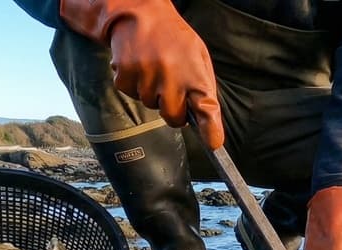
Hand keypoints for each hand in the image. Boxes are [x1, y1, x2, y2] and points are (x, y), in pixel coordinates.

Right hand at [60, 0, 224, 148]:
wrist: (139, 13)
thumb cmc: (173, 38)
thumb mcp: (197, 57)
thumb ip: (202, 87)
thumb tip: (206, 119)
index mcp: (195, 72)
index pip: (207, 107)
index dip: (211, 129)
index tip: (214, 143)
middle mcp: (172, 77)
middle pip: (173, 117)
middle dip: (174, 110)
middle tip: (172, 89)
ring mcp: (148, 77)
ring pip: (151, 106)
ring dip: (153, 93)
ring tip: (155, 67)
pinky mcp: (126, 76)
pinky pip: (131, 95)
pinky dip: (135, 85)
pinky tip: (140, 66)